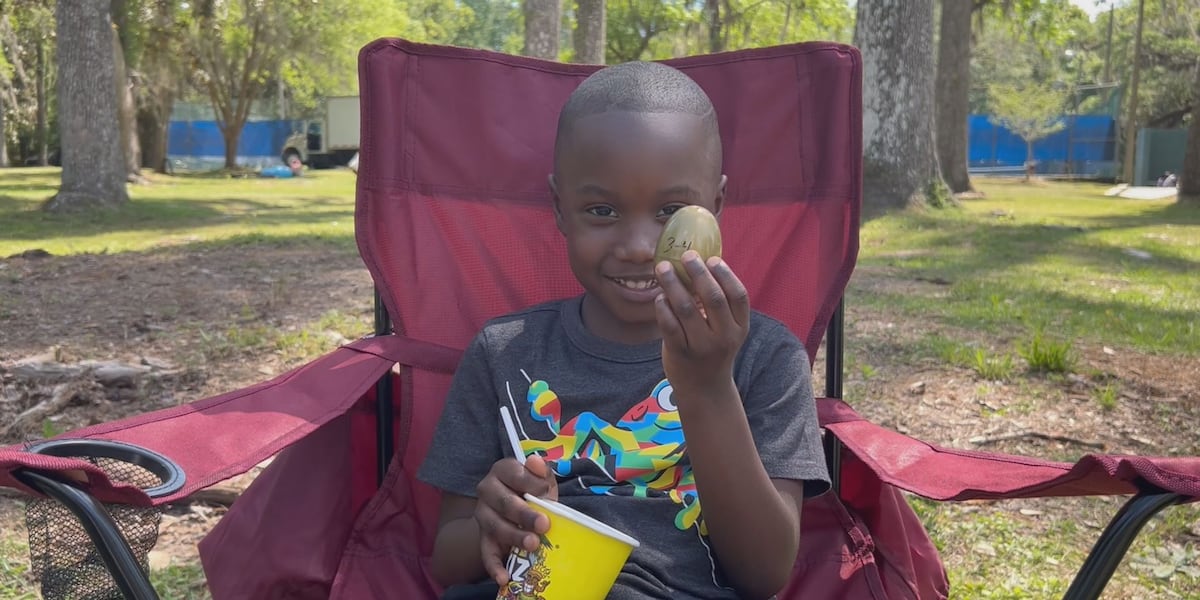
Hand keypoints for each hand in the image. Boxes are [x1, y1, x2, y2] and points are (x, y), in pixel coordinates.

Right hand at [474, 454, 558, 584]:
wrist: (514, 512)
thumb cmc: (532, 492)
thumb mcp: (541, 481)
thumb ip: (541, 473)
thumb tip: (536, 461)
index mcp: (502, 470)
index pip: (515, 474)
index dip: (531, 483)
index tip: (546, 492)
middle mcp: (487, 490)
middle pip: (505, 502)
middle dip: (525, 514)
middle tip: (544, 524)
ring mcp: (483, 515)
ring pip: (495, 526)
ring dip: (514, 536)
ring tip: (533, 544)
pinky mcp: (483, 538)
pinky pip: (486, 553)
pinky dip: (494, 567)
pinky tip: (504, 578)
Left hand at [654, 251, 750, 395]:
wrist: (704, 389)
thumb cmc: (714, 350)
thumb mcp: (726, 330)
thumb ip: (719, 305)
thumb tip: (701, 263)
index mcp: (740, 328)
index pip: (738, 296)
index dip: (726, 275)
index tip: (712, 259)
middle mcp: (724, 337)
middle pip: (713, 298)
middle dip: (698, 273)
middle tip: (686, 256)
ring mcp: (702, 347)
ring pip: (686, 308)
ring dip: (673, 284)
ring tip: (663, 268)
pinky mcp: (680, 353)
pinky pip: (669, 325)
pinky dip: (663, 307)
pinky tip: (660, 297)